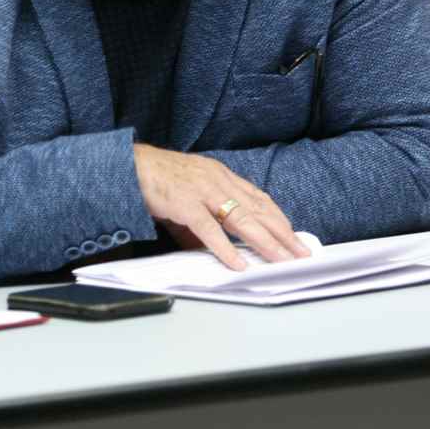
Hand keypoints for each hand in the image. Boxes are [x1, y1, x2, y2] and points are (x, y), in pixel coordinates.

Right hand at [133, 144, 307, 269]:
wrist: (129, 165)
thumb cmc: (157, 179)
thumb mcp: (187, 198)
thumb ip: (201, 225)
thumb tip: (209, 250)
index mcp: (221, 176)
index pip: (260, 199)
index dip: (279, 218)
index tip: (293, 235)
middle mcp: (218, 181)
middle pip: (259, 210)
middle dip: (282, 233)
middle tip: (300, 252)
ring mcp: (203, 191)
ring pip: (242, 219)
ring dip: (265, 242)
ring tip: (281, 259)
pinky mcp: (185, 204)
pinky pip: (210, 230)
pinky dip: (226, 248)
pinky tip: (238, 263)